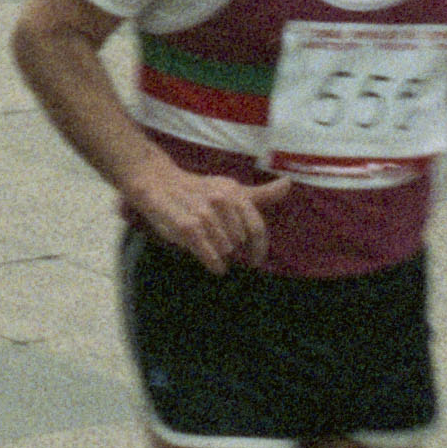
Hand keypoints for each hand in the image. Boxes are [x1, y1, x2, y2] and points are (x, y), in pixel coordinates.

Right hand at [124, 160, 292, 272]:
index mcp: (234, 192)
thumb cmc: (198, 190)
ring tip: (210, 247)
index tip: (256, 260)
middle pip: (239, 241)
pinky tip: (214, 265)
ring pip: (225, 250)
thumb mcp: (230, 189)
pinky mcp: (186, 227)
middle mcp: (220, 200)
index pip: (256, 228)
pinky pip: (210, 255)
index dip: (259, 248)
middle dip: (233, 247)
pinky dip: (214, 264)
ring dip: (220, 254)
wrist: (158, 182)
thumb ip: (260, 194)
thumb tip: (288, 184)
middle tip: (220, 243)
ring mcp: (203, 214)